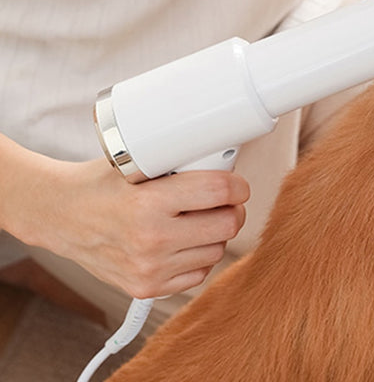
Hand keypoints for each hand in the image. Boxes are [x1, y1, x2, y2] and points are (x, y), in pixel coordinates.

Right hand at [4, 147, 249, 298]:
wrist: (60, 215)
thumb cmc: (102, 184)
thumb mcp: (137, 162)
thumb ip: (178, 162)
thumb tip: (223, 159)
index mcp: (149, 202)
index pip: (219, 192)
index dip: (238, 185)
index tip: (239, 185)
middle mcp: (151, 239)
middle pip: (227, 224)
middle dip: (233, 209)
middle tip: (226, 200)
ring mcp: (148, 268)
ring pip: (217, 250)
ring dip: (216, 234)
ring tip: (199, 218)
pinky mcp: (145, 288)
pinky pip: (198, 274)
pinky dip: (199, 257)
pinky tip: (186, 241)